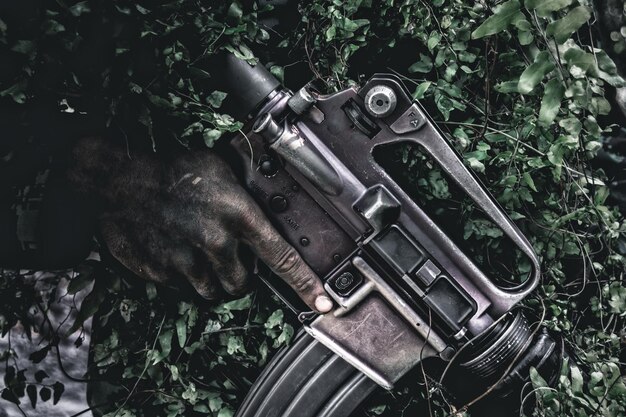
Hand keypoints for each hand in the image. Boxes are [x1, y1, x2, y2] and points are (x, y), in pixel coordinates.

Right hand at [67, 137, 332, 312]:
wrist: (118, 181)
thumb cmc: (172, 170)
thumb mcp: (221, 170)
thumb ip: (247, 198)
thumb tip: (269, 210)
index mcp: (238, 216)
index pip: (282, 258)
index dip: (306, 284)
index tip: (324, 304)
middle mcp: (215, 243)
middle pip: (243, 285)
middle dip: (240, 275)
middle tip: (226, 253)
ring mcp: (186, 262)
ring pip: (213, 291)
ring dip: (212, 278)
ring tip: (198, 250)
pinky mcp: (161, 273)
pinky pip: (182, 288)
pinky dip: (184, 276)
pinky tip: (175, 249)